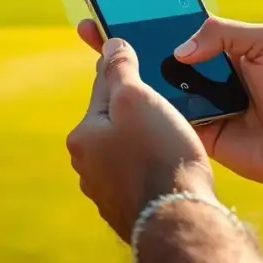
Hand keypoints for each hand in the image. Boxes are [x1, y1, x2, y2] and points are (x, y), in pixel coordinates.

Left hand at [66, 37, 215, 241]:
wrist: (180, 217)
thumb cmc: (159, 153)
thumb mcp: (137, 98)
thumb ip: (119, 69)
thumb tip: (110, 45)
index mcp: (82, 136)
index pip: (102, 88)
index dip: (124, 69)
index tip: (134, 55)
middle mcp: (86, 166)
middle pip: (113, 120)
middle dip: (136, 110)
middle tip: (165, 103)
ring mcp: (106, 191)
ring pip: (126, 148)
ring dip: (145, 139)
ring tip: (171, 136)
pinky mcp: (128, 208)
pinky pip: (139, 174)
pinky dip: (152, 165)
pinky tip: (170, 165)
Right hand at [77, 17, 262, 200]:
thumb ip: (222, 33)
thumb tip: (178, 50)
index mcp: (220, 44)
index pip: (176, 23)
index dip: (148, 13)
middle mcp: (203, 70)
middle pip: (156, 51)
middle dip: (124, 38)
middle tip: (91, 25)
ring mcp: (196, 101)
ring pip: (155, 84)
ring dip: (128, 71)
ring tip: (97, 52)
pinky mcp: (193, 129)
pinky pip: (164, 115)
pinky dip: (146, 106)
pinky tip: (121, 92)